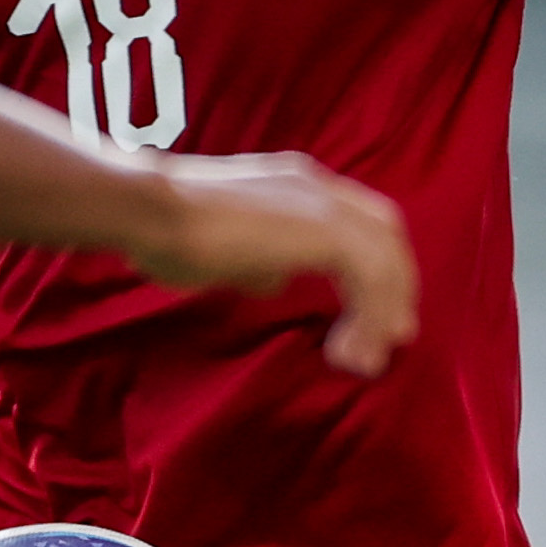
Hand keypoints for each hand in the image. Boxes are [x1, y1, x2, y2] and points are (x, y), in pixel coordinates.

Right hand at [133, 154, 415, 374]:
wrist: (151, 211)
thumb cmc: (167, 230)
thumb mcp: (225, 251)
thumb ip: (259, 261)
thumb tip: (278, 280)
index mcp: (296, 186)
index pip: (358, 219)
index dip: (375, 264)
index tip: (372, 313)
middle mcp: (316, 187)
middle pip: (385, 231)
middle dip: (394, 287)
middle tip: (390, 339)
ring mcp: (321, 203)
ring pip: (384, 256)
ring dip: (381, 312)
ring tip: (365, 360)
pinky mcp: (322, 230)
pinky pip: (370, 274)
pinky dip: (369, 316)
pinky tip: (348, 350)